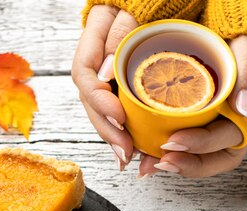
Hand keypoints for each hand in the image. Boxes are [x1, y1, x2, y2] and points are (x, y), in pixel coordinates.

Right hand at [72, 5, 137, 170]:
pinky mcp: (122, 86)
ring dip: (113, 137)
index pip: (84, 74)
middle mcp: (96, 61)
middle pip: (91, 101)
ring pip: (102, 110)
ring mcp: (106, 75)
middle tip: (126, 151)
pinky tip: (133, 151)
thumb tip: (104, 75)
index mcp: (93, 39)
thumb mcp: (134, 10)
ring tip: (127, 159)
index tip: (119, 116)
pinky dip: (125, 132)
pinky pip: (117, 111)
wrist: (163, 0)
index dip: (99, 100)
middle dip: (107, 129)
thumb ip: (119, 36)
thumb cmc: (151, 0)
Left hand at [139, 35, 246, 177]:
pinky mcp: (196, 119)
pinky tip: (146, 152)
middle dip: (185, 163)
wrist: (230, 28)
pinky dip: (165, 149)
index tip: (174, 141)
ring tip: (147, 163)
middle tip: (158, 160)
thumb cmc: (243, 38)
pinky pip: (182, 142)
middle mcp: (231, 124)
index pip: (227, 141)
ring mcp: (213, 124)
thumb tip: (242, 109)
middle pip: (213, 158)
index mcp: (245, 112)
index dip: (201, 146)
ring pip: (197, 156)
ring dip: (174, 162)